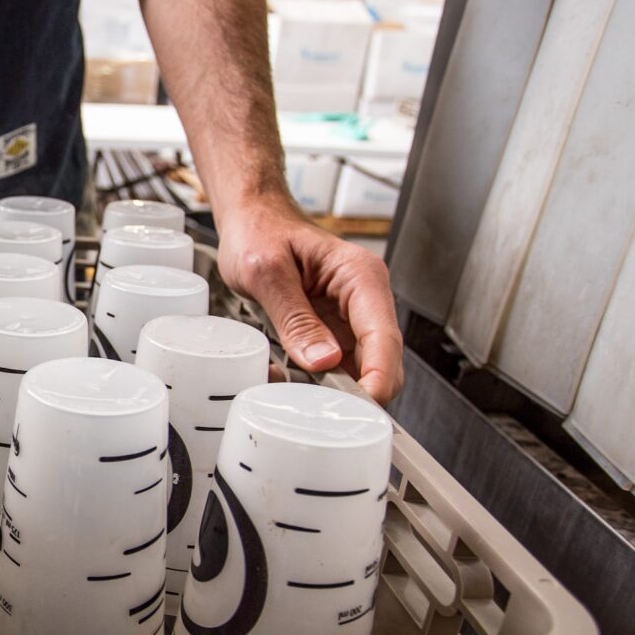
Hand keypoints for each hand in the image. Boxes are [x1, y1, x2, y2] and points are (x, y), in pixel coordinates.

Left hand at [214, 195, 403, 403]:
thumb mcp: (266, 272)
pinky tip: (289, 382)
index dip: (379, 377)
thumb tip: (323, 362)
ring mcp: (349, 318)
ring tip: (298, 398)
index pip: (384, 336)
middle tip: (325, 416)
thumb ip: (294, 317)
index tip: (363, 406)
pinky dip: (316, 381)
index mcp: (360, 277)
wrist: (250, 219)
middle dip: (358, 391)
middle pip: (381, 360)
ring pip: (359, 369)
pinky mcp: (332, 330)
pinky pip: (334, 365)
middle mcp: (364, 299)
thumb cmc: (259, 232)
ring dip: (333, 390)